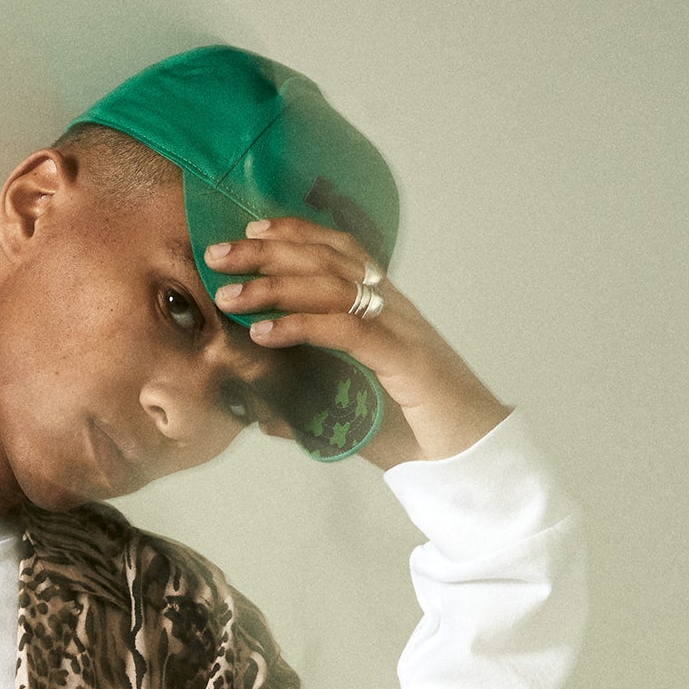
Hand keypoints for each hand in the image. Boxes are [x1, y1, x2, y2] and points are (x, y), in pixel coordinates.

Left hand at [203, 215, 513, 467]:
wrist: (469, 456)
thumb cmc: (415, 434)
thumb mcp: (350, 415)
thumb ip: (310, 409)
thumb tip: (266, 416)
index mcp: (384, 310)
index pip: (339, 252)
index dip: (297, 234)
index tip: (250, 232)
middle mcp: (393, 309)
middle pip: (327, 260)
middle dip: (269, 252)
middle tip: (218, 255)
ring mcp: (400, 330)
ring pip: (333, 288)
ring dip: (276, 287)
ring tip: (230, 295)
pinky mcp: (404, 361)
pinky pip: (348, 331)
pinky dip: (303, 327)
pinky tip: (266, 332)